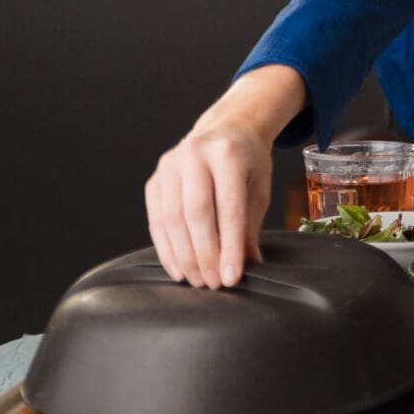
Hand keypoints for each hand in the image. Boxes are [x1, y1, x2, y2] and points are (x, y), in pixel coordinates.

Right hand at [147, 124, 272, 288]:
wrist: (226, 129)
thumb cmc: (247, 162)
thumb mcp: (259, 188)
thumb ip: (251, 226)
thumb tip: (248, 265)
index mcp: (227, 154)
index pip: (228, 208)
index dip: (229, 246)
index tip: (231, 277)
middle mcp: (194, 155)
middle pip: (196, 214)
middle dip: (205, 254)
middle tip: (213, 283)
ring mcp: (170, 165)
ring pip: (172, 219)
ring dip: (184, 256)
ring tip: (198, 280)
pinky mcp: (155, 179)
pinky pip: (156, 219)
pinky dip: (166, 248)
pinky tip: (178, 268)